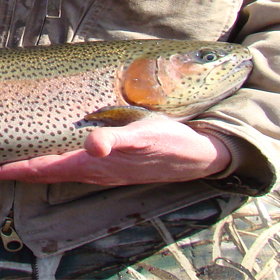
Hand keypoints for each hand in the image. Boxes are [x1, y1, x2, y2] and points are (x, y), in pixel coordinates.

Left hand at [0, 119, 230, 184]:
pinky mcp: (115, 168)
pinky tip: (63, 158)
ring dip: (41, 170)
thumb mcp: (143, 136)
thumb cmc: (168, 143)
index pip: (49, 168)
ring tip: (24, 163)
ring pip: (64, 173)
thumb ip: (116, 141)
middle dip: (25, 171)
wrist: (191, 157)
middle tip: (5, 165)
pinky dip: (62, 166)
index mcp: (98, 164)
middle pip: (52, 174)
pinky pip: (79, 169)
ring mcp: (106, 172)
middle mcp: (98, 172)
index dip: (21, 169)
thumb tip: (92, 146)